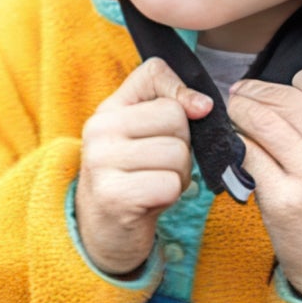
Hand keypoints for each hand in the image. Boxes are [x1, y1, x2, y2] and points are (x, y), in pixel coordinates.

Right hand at [77, 57, 213, 277]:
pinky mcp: (114, 196)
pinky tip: (151, 201)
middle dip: (183, 146)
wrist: (104, 230)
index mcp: (107, 109)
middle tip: (160, 165)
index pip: (154, 72)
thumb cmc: (134, 177)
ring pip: (177, 153)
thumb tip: (203, 105)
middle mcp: (98, 130)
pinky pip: (171, 184)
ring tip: (155, 183)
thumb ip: (169, 103)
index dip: (181, 92)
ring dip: (179, 175)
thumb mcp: (143, 134)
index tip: (187, 116)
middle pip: (175, 117)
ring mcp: (102, 162)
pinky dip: (171, 196)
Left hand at [228, 61, 301, 300]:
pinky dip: (237, 145)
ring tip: (234, 113)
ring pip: (261, 120)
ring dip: (240, 111)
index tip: (295, 90)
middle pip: (286, 96)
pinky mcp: (283, 199)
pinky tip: (237, 148)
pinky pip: (247, 154)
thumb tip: (282, 87)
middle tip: (241, 94)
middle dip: (256, 91)